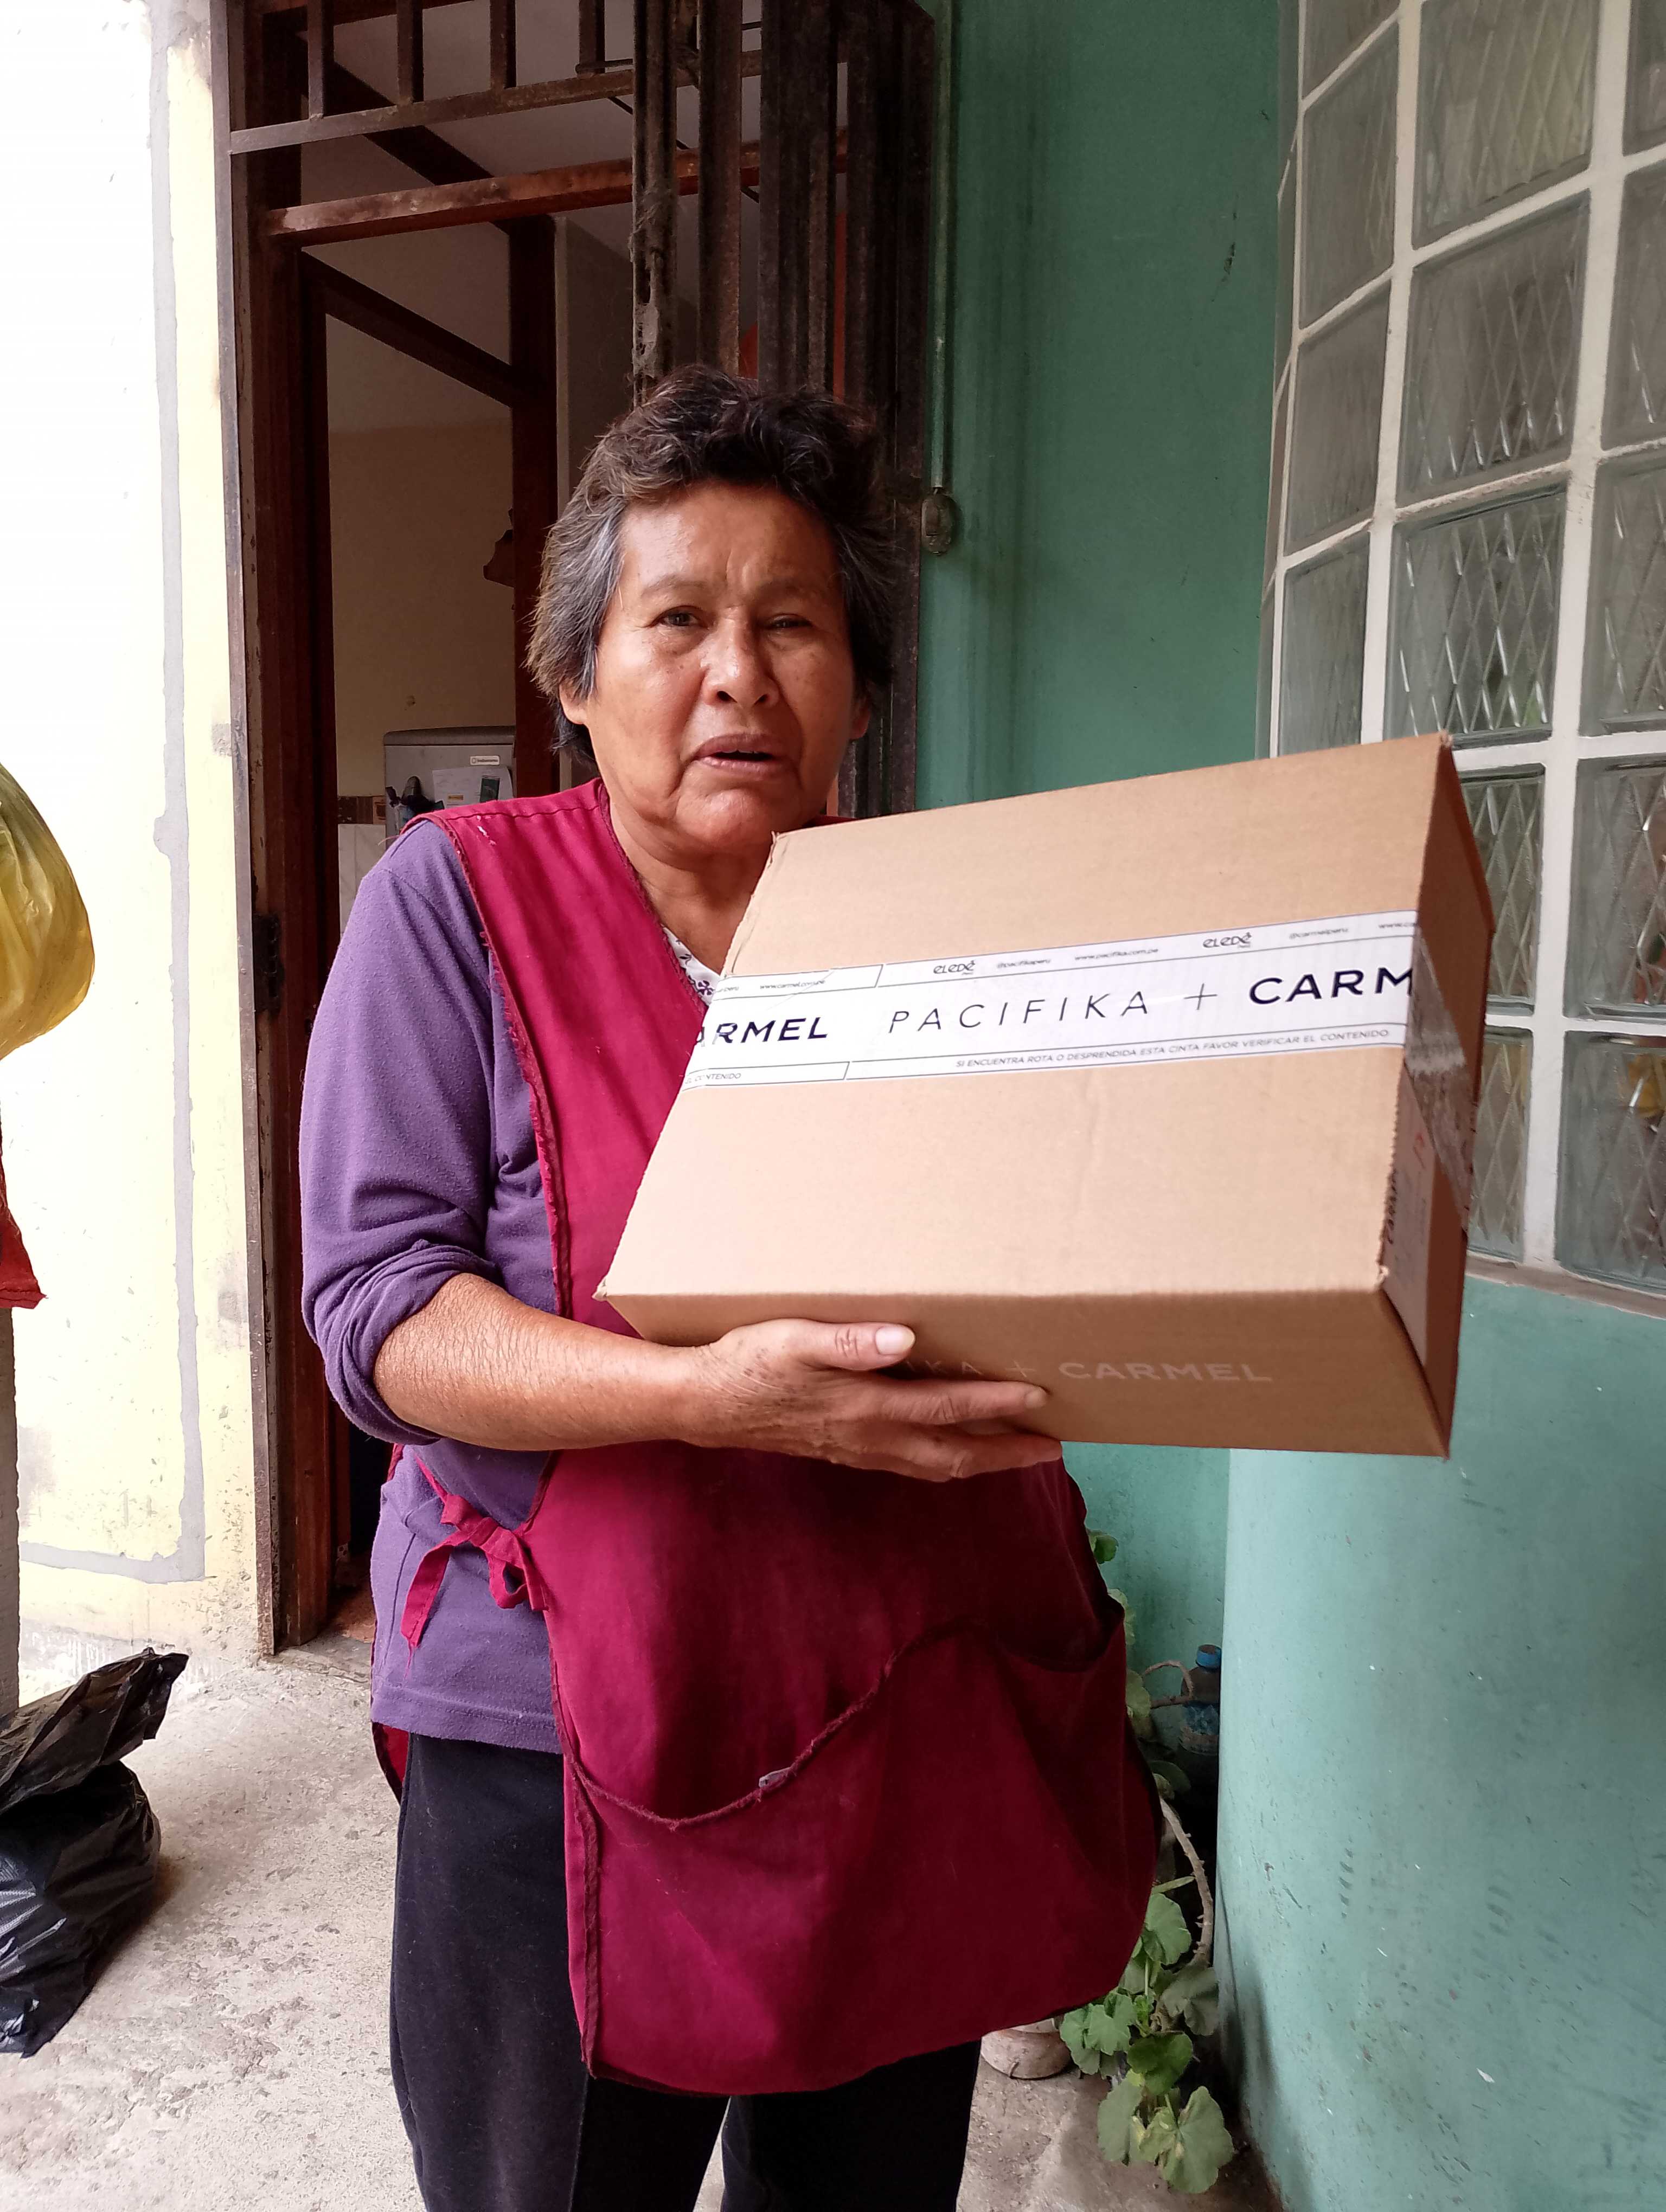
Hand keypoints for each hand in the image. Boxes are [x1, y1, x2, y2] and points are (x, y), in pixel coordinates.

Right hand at [674, 1321, 1058, 1482]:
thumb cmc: (750, 1362)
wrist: (707, 1403)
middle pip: (955, 1452)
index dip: (995, 1403)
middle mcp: (871, 1438)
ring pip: (937, 1465)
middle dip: (1008, 1451)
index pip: (946, 1408)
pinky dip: (948, 1460)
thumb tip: (903, 1340)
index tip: (1039, 1396)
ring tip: (1023, 1451)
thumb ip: (849, 1341)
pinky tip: (956, 1450)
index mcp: (865, 1407)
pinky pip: (914, 1465)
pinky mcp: (848, 1452)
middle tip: (1055, 1445)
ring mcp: (860, 1451)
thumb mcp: (794, 1340)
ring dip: (984, 1460)